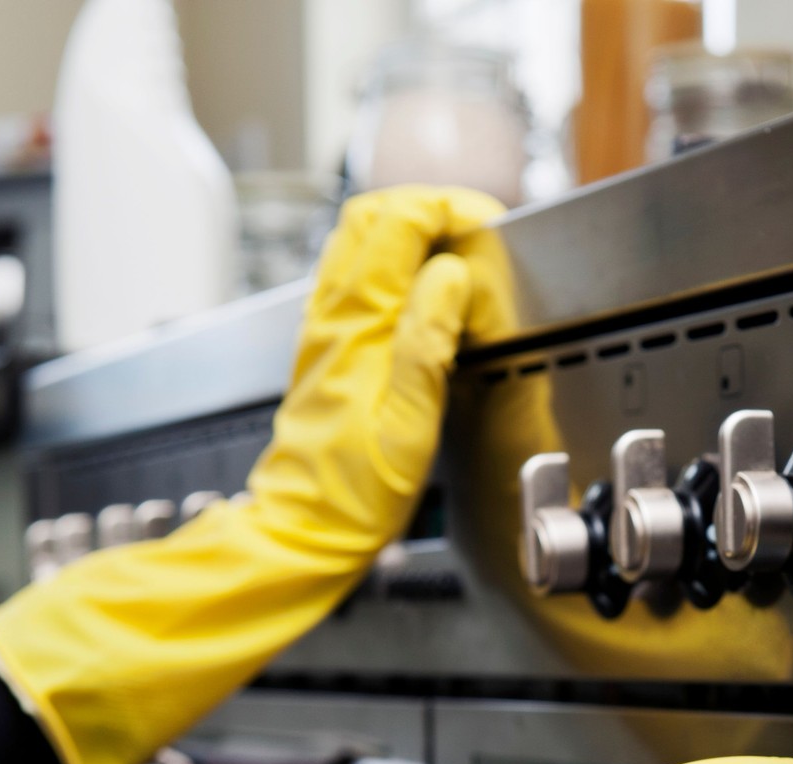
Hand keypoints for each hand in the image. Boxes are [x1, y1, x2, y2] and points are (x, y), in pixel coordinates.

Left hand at [0, 186, 504, 763]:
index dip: (447, 208)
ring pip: (361, 241)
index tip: (488, 227)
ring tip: (461, 254)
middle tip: (479, 231)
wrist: (304, 528)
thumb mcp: (409, 423)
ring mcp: (328, 329)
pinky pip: (360, 277)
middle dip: (431, 207)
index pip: (396, 222)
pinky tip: (426, 291)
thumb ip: (429, 341)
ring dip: (413, 230)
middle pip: (372, 216)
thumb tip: (452, 276)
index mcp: (357, 327)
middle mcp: (334, 318)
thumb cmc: (354, 492)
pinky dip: (397, 263)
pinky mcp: (331, 348)